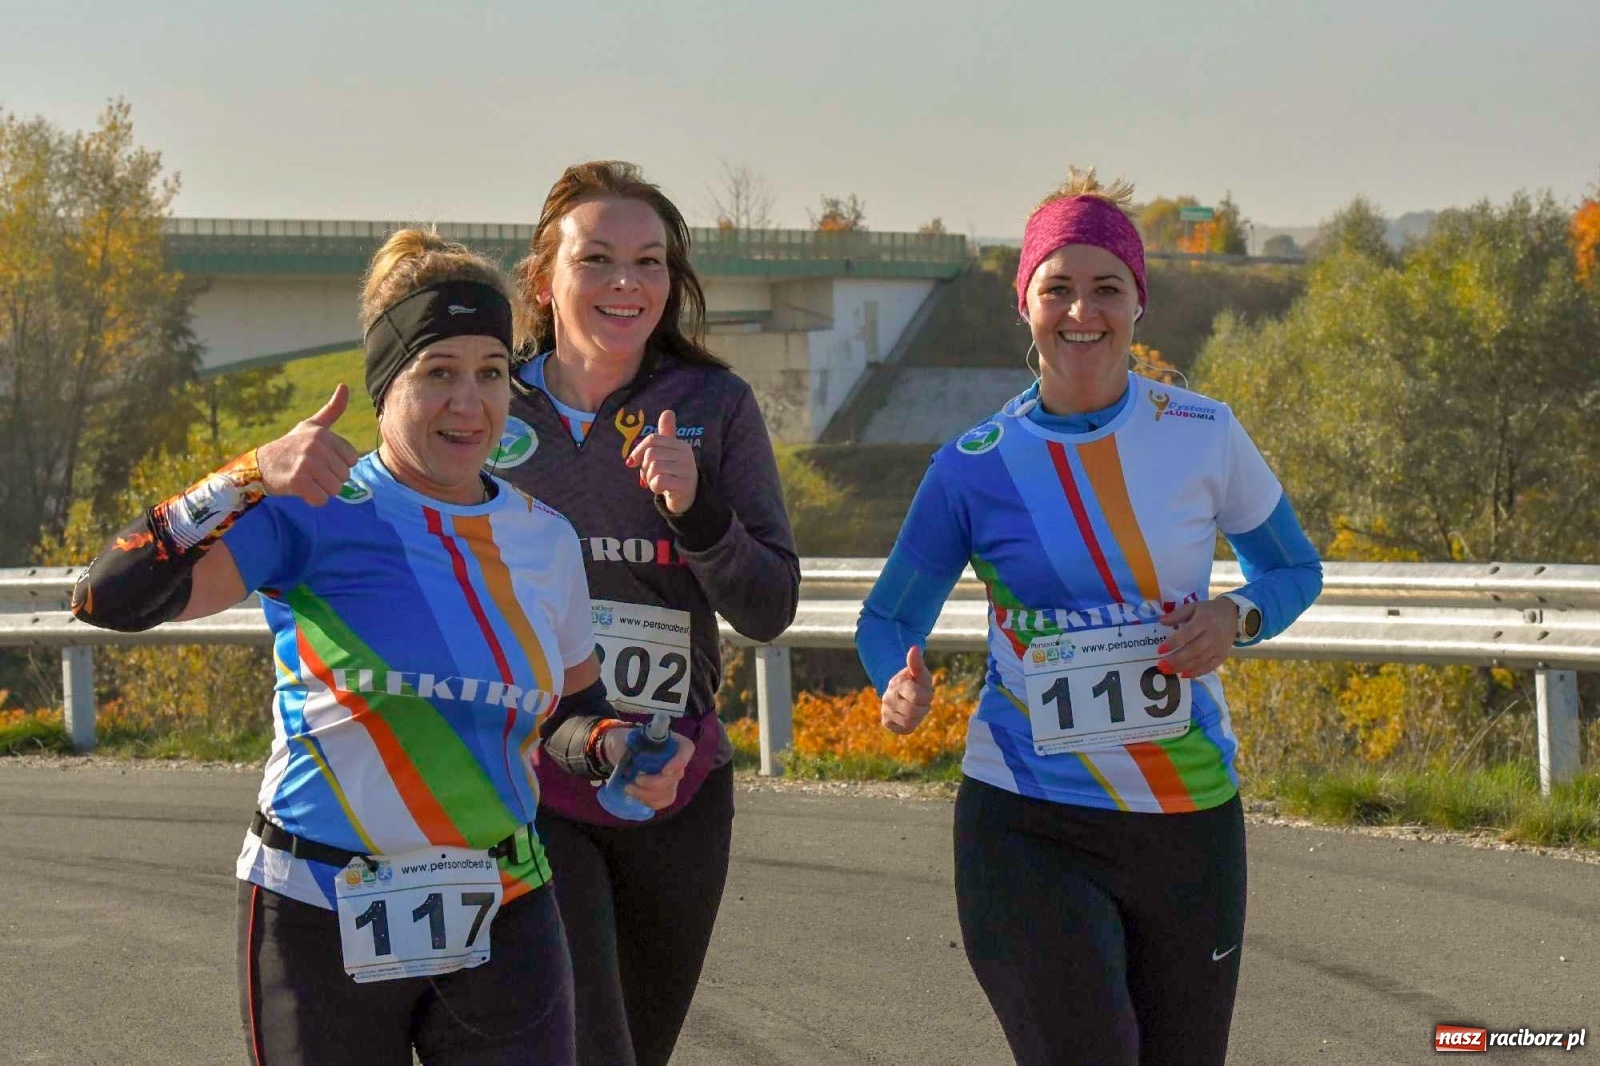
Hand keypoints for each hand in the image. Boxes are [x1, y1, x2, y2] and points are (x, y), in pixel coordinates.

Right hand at [256, 385, 359, 505]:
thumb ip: (332, 410)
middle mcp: (316, 446)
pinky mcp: (298, 481)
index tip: (321, 460)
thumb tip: (344, 385)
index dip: (338, 464)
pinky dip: (313, 500)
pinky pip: (321, 499)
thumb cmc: (291, 446)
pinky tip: (302, 490)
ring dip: (322, 489)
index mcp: (323, 434)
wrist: (261, 464)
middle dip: (330, 478)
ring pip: (335, 489)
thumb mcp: (311, 425)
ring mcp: (307, 463)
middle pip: (344, 476)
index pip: (352, 459)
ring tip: (307, 479)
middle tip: (312, 472)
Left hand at [602, 730, 692, 810]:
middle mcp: (675, 759)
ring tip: (628, 788)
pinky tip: (636, 795)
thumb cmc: (624, 742)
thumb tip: (625, 754)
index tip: (665, 771)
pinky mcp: (666, 791)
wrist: (620, 754)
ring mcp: (672, 777)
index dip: (680, 761)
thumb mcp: (621, 737)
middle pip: (676, 775)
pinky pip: (664, 801)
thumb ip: (624, 744)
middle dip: (654, 783)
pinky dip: (649, 801)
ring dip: (648, 795)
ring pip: (669, 792)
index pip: (686, 748)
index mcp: (670, 741)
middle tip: (635, 780)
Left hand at [625, 409, 697, 513]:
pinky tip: (660, 490)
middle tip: (649, 476)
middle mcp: (685, 455)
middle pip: (651, 454)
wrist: (688, 497)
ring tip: (656, 482)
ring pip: (654, 467)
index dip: (638, 450)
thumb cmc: (673, 472)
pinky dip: (654, 487)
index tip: (632, 462)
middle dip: (644, 468)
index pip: (652, 439)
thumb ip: (666, 433)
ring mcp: (686, 470)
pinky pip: (659, 481)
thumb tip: (668, 411)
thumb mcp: (669, 452)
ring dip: (649, 478)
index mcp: (680, 445)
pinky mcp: (684, 485)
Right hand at [880, 645, 933, 734]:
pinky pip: (904, 729)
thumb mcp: (920, 673)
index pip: (918, 697)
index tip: (924, 693)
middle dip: (923, 708)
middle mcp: (888, 697)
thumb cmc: (915, 681)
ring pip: (910, 722)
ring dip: (918, 717)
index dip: (926, 697)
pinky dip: (910, 724)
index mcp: (896, 683)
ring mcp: (885, 710)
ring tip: (915, 708)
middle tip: (921, 702)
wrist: (901, 691)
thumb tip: (914, 648)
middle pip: (914, 711)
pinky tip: (908, 716)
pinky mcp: (886, 722)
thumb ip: (917, 663)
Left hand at [1157, 599, 1239, 677]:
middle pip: (1193, 650)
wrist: (1233, 615)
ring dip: (1182, 668)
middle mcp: (1213, 635)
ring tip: (1167, 671)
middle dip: (1175, 660)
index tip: (1160, 650)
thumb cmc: (1208, 611)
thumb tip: (1161, 621)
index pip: (1187, 634)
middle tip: (1161, 665)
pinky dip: (1197, 672)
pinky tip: (1184, 675)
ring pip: (1200, 661)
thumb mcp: (1193, 606)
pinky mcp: (1223, 655)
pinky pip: (1210, 667)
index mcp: (1204, 620)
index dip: (1173, 643)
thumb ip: (1177, 614)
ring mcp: (1219, 647)